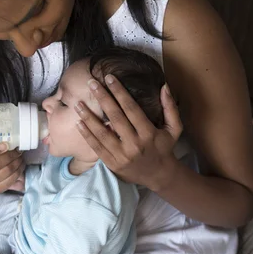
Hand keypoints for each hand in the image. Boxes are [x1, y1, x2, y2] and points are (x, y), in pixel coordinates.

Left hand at [76, 76, 182, 190]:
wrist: (159, 175)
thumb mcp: (174, 128)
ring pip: (102, 133)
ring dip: (89, 117)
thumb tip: (164, 86)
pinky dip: (87, 135)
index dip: (119, 92)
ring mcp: (122, 155)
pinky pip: (97, 148)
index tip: (109, 78)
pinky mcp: (112, 163)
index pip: (131, 108)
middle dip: (102, 98)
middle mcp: (134, 144)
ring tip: (78, 104)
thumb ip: (170, 107)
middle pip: (115, 117)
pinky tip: (78, 123)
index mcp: (148, 133)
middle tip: (91, 83)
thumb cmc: (164, 148)